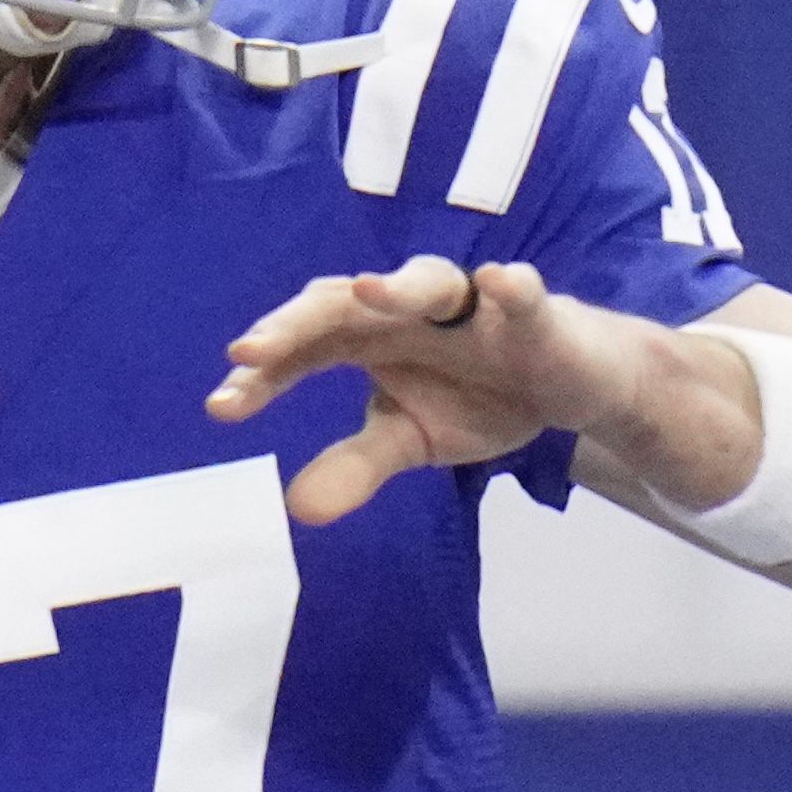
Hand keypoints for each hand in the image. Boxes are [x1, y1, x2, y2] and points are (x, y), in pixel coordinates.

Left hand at [206, 257, 726, 526]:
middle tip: (249, 351)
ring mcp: (470, 306)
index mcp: (367, 337)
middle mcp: (407, 310)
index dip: (262, 376)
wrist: (570, 385)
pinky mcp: (532, 312)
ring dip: (397, 286)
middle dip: (296, 324)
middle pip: (342, 303)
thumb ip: (355, 465)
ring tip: (365, 291)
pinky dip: (511, 287)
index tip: (221, 406)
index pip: (302, 348)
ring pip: (426, 281)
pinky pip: (522, 293)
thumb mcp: (410, 438)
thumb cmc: (479, 396)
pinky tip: (500, 282)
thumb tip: (295, 509)